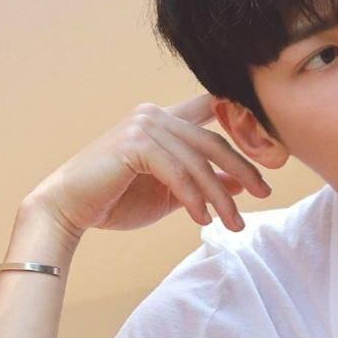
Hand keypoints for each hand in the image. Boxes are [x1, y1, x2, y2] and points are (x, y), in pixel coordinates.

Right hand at [28, 93, 271, 236]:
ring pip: (198, 161)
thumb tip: (244, 182)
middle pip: (213, 140)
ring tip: (232, 224)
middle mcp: (155, 114)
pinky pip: (177, 172)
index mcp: (164, 119)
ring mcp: (144, 125)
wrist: (68, 210)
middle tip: (265, 194)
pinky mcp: (134, 143)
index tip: (269, 155)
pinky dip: (193, 198)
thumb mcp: (172, 192)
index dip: (243, 127)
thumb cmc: (117, 200)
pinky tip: (202, 220)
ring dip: (219, 196)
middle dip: (243, 168)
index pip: (213, 113)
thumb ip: (204, 181)